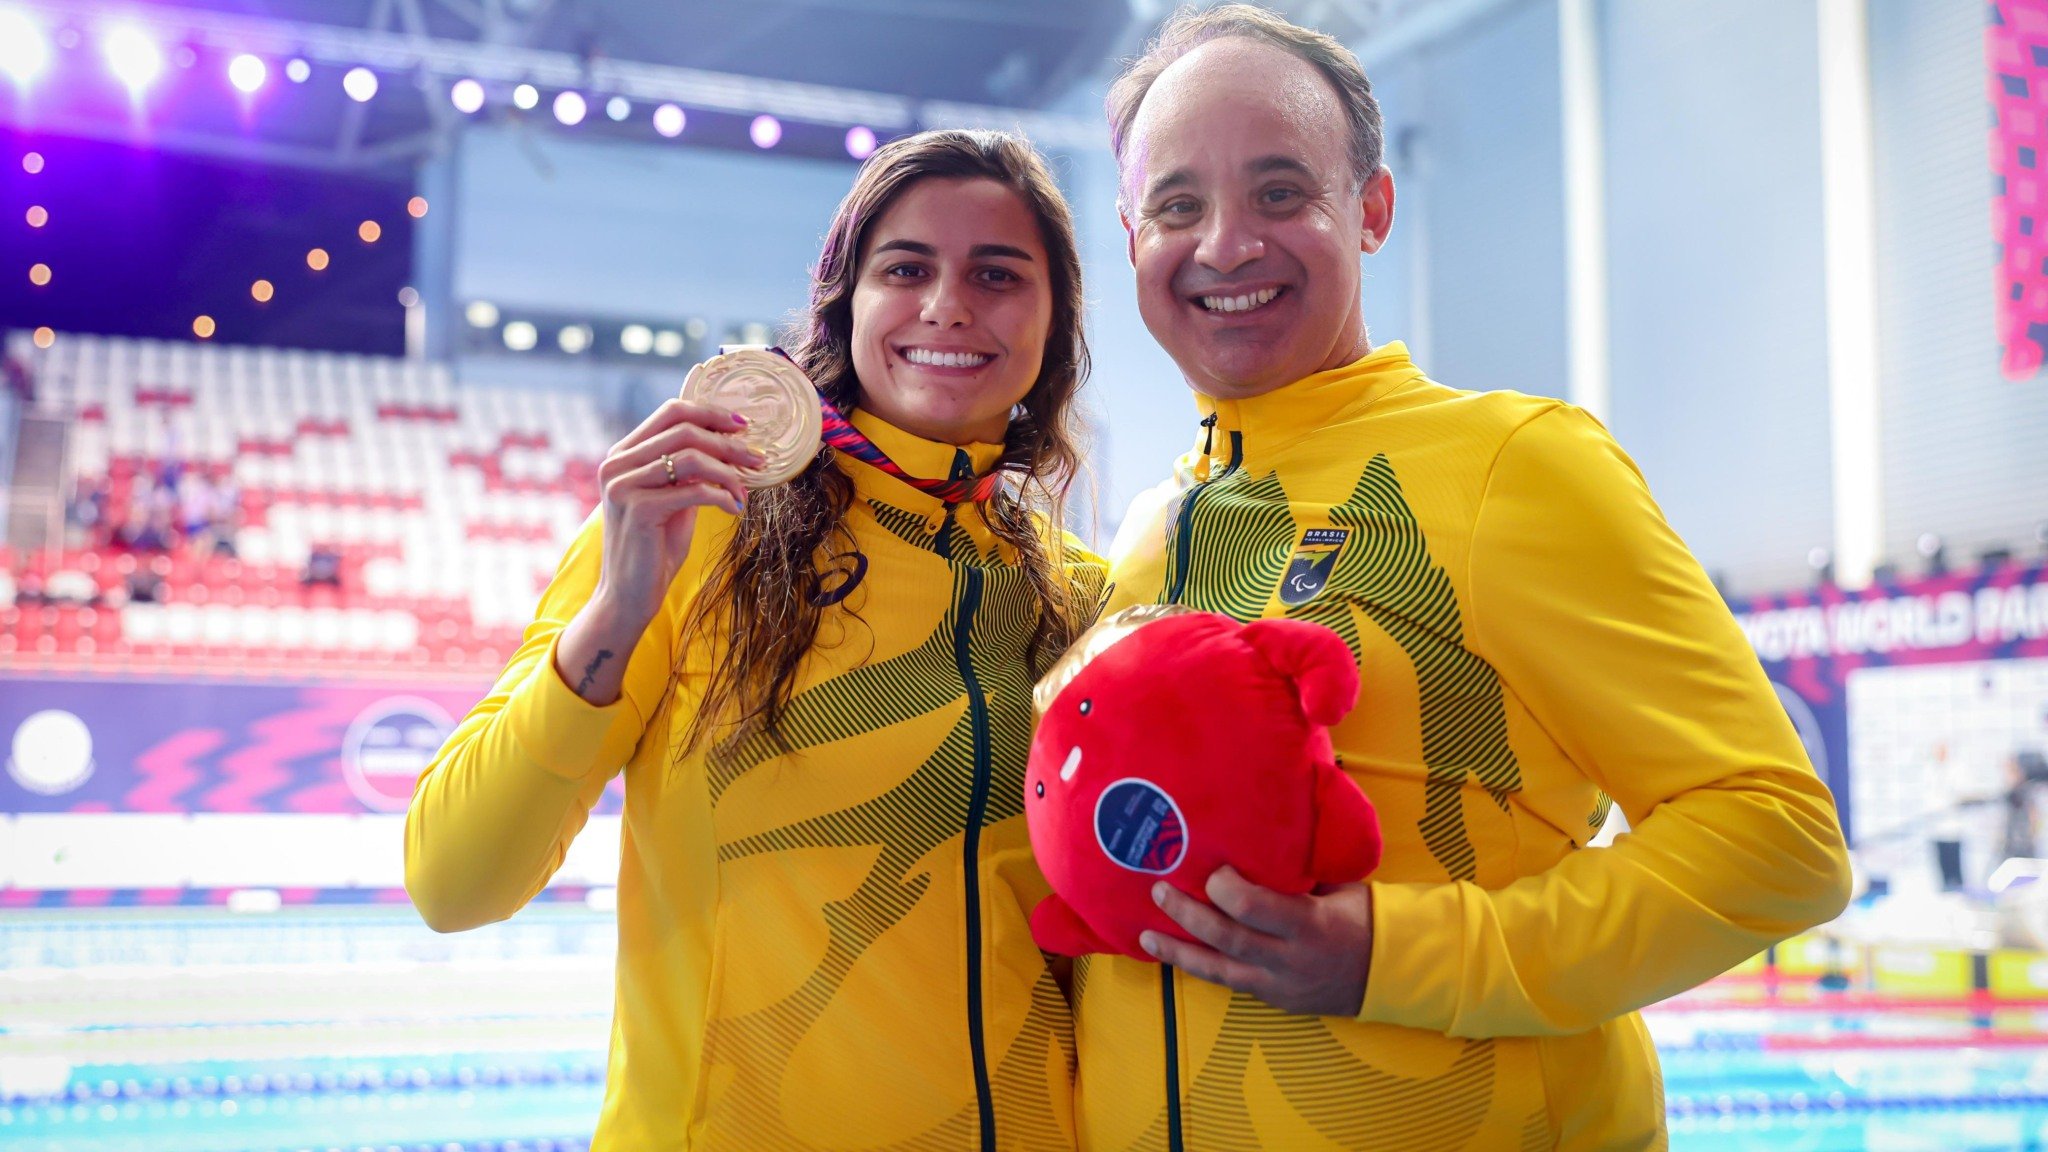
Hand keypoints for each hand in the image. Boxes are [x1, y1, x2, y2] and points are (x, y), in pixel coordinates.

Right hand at [589, 391, 763, 629]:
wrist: (628, 595)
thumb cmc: (655, 547)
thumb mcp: (672, 498)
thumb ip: (687, 469)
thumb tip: (729, 442)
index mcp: (623, 454)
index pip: (671, 412)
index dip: (711, 413)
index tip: (743, 426)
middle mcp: (617, 464)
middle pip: (685, 432)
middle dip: (729, 444)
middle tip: (759, 459)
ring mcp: (624, 486)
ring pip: (692, 458)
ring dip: (729, 472)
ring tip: (746, 490)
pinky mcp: (639, 509)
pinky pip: (694, 490)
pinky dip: (722, 496)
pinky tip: (735, 508)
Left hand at [1140, 866, 1373, 1017]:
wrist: (1387, 972)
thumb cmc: (1361, 916)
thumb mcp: (1337, 886)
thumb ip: (1298, 871)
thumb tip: (1258, 837)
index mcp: (1309, 924)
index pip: (1253, 907)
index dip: (1224, 887)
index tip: (1210, 867)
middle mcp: (1289, 959)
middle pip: (1227, 938)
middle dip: (1188, 914)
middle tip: (1160, 891)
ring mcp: (1279, 984)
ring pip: (1219, 971)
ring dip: (1179, 952)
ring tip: (1147, 937)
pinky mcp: (1272, 998)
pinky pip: (1229, 982)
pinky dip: (1200, 968)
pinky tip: (1175, 955)